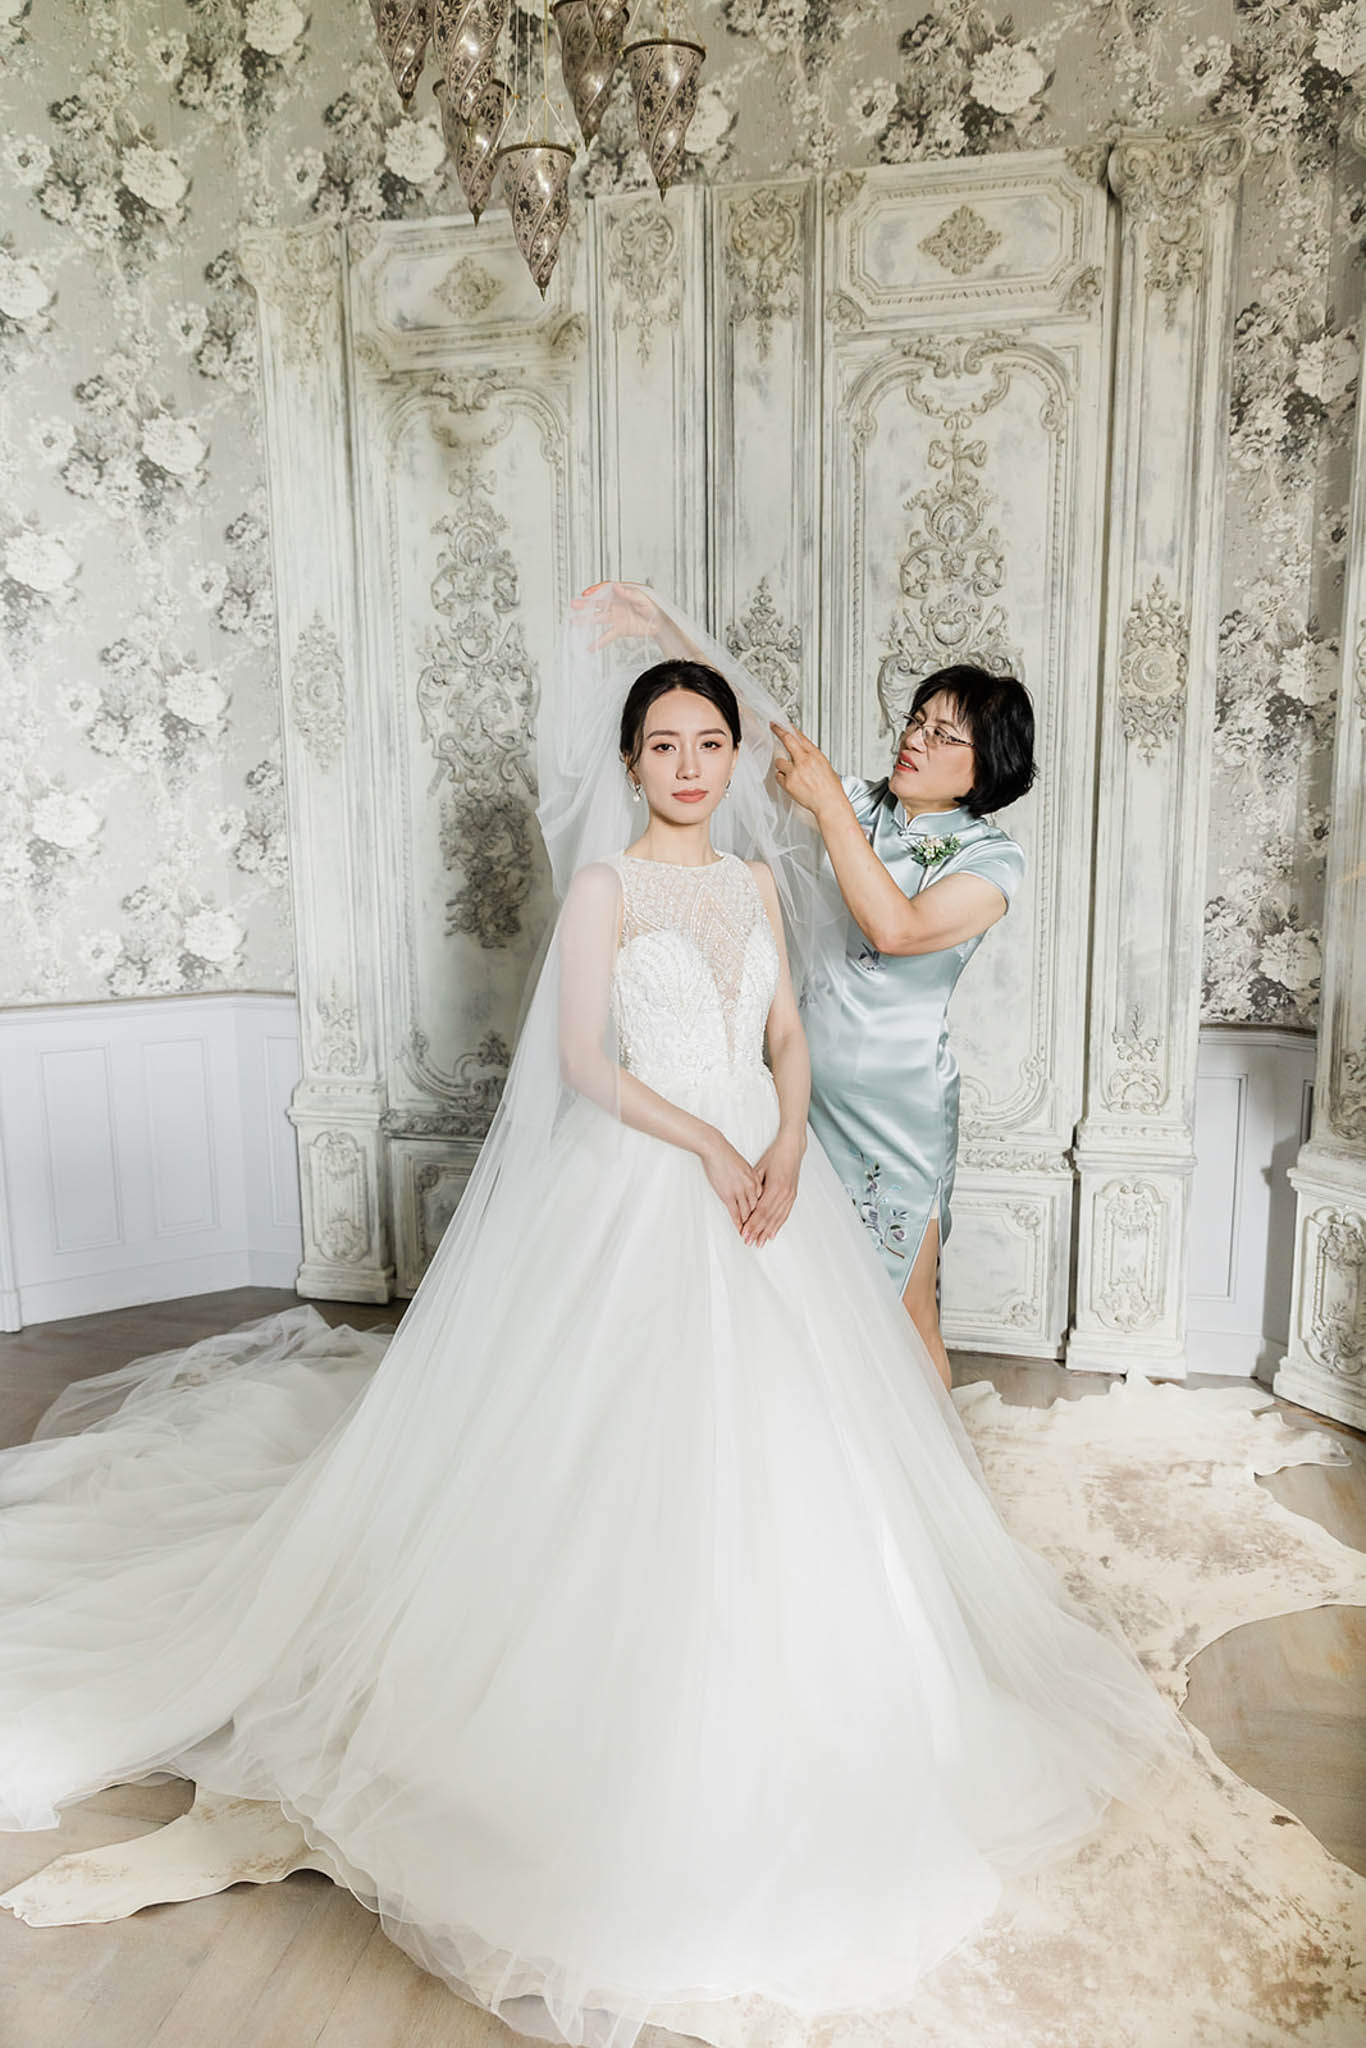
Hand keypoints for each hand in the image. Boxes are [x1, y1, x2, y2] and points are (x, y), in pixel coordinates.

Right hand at [570, 581, 663, 652]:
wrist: (662, 622)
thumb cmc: (654, 606)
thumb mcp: (643, 597)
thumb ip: (629, 593)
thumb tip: (615, 585)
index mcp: (622, 593)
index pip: (605, 590)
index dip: (595, 591)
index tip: (587, 594)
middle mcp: (616, 604)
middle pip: (598, 603)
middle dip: (585, 604)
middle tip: (573, 604)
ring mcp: (617, 617)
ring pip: (599, 618)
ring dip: (587, 620)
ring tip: (574, 622)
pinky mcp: (620, 629)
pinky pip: (607, 635)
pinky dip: (599, 641)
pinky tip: (590, 647)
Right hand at [700, 1131, 762, 1233]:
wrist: (716, 1149)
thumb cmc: (727, 1155)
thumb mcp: (744, 1166)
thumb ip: (749, 1177)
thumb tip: (751, 1185)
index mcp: (756, 1179)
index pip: (764, 1200)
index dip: (766, 1213)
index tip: (767, 1222)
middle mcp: (751, 1187)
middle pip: (759, 1209)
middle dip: (760, 1224)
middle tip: (762, 1234)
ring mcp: (740, 1191)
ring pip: (748, 1213)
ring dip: (750, 1227)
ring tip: (752, 1236)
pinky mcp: (729, 1194)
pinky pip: (735, 1213)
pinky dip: (739, 1223)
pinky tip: (740, 1230)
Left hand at [743, 1131, 804, 1245]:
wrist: (792, 1148)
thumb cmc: (774, 1155)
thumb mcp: (760, 1168)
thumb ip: (754, 1186)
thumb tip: (745, 1201)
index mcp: (775, 1187)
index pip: (760, 1211)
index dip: (752, 1224)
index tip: (744, 1233)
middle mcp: (784, 1194)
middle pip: (768, 1218)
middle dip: (757, 1232)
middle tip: (748, 1242)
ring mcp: (790, 1196)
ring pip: (777, 1219)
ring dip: (767, 1232)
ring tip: (760, 1243)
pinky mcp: (793, 1196)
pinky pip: (785, 1214)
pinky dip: (778, 1225)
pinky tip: (773, 1233)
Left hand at [770, 722, 844, 821]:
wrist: (829, 803)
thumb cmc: (830, 788)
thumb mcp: (825, 765)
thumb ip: (812, 757)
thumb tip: (802, 750)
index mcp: (815, 755)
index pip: (799, 736)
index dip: (789, 728)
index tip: (782, 723)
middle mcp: (804, 761)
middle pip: (787, 740)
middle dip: (778, 731)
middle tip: (773, 727)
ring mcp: (795, 772)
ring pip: (779, 761)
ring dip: (782, 765)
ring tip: (791, 772)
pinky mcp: (788, 783)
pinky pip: (778, 776)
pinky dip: (782, 778)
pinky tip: (790, 781)